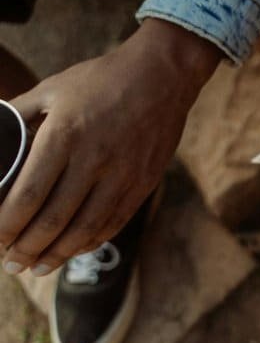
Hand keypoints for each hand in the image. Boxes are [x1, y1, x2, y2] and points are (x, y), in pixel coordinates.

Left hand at [1, 19, 220, 274]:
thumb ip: (19, 115)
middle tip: (9, 263)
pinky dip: (91, 241)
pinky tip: (73, 250)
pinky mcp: (144, 181)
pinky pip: (114, 221)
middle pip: (54, 220)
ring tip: (37, 267)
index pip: (28, 195)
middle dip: (26, 248)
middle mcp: (94, 159)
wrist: (162, 75)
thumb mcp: (52, 89)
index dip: (7, 225)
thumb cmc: (101, 80)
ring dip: (58, 254)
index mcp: (64, 135)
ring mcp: (123, 174)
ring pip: (85, 228)